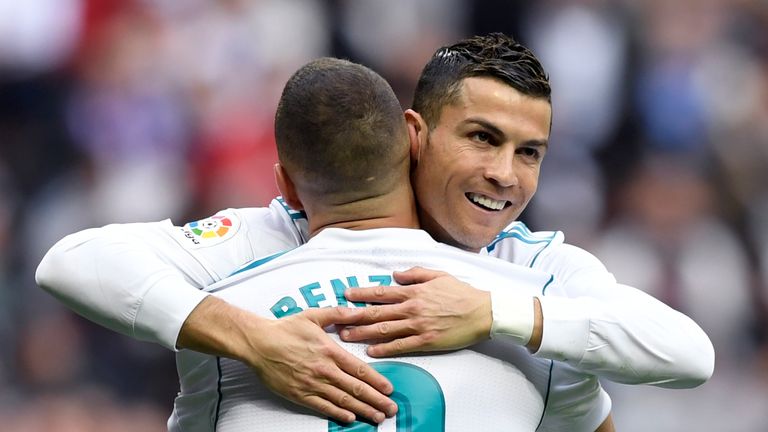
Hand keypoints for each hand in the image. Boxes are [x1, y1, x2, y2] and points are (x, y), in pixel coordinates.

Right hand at [247, 307, 397, 423]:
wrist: (259, 343)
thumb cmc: (286, 329)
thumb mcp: (314, 315)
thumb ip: (339, 314)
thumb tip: (358, 311)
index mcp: (330, 351)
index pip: (359, 369)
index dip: (377, 381)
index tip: (389, 389)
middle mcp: (324, 369)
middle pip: (355, 388)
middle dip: (376, 400)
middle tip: (390, 409)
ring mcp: (312, 384)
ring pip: (342, 400)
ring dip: (362, 410)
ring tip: (377, 417)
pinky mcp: (299, 394)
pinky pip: (322, 407)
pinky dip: (338, 413)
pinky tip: (350, 418)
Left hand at [340, 266, 491, 356]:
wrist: (482, 312)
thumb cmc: (461, 293)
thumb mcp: (438, 275)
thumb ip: (415, 274)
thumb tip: (395, 275)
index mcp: (414, 291)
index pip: (382, 293)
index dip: (362, 294)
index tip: (346, 295)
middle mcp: (412, 308)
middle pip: (378, 313)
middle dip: (355, 317)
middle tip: (337, 321)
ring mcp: (418, 326)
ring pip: (385, 330)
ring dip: (364, 334)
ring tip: (347, 336)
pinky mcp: (426, 341)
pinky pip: (401, 346)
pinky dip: (385, 349)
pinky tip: (371, 351)